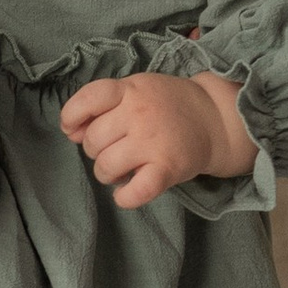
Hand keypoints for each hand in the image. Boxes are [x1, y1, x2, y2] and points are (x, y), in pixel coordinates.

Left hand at [59, 69, 252, 209]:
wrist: (215, 119)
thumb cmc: (168, 105)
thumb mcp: (136, 90)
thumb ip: (103, 106)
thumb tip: (72, 132)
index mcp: (130, 90)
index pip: (88, 99)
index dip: (72, 116)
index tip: (74, 129)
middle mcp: (140, 114)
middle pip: (93, 141)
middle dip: (96, 150)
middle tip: (116, 148)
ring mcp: (153, 142)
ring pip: (106, 167)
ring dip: (108, 174)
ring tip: (124, 168)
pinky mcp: (168, 168)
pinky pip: (135, 192)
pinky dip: (125, 197)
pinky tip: (127, 191)